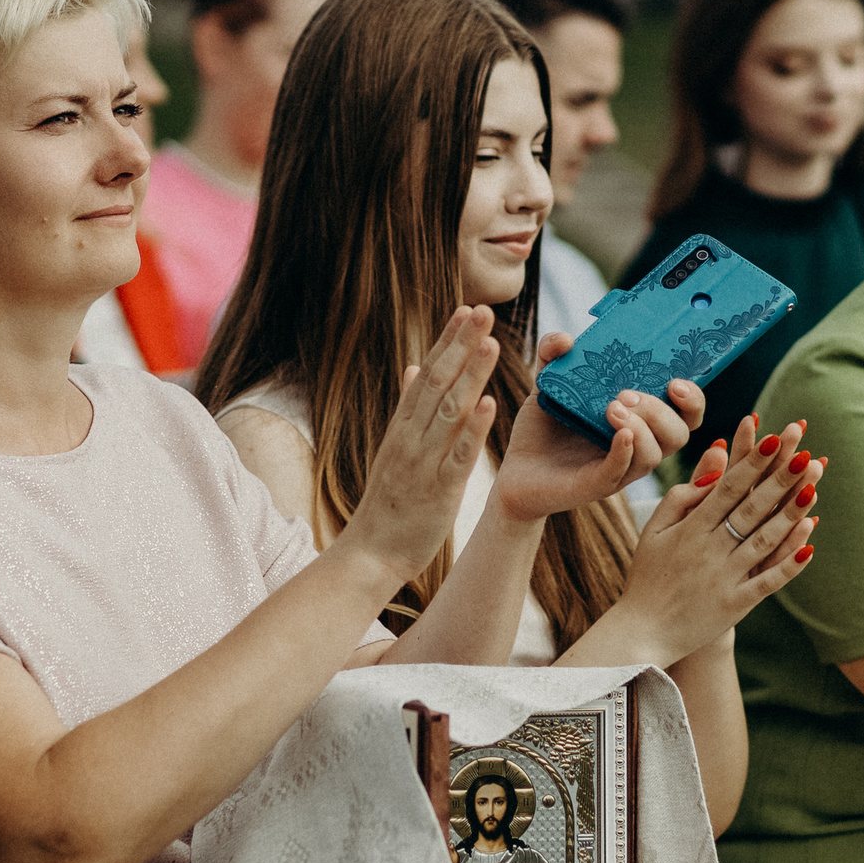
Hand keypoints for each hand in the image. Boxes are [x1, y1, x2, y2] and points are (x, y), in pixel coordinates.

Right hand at [344, 307, 502, 584]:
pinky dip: (473, 429)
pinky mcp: (438, 489)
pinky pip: (457, 455)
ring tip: (492, 343)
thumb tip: (414, 367)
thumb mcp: (394, 448)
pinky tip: (490, 404)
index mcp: (403, 426)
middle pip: (438, 382)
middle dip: (462, 344)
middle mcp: (411, 436)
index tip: (467, 308)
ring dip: (471, 375)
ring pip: (449, 411)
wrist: (371, 553)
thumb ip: (407, 408)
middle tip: (484, 309)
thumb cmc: (389, 503)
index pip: (428, 372)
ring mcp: (423, 461)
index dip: (448, 340)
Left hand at [495, 331, 701, 523]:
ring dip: (642, 428)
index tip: (676, 381)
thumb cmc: (542, 429)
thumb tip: (564, 338)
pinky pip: (623, 471)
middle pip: (679, 434)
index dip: (692, 398)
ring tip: (612, 408)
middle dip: (662, 411)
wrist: (513, 469)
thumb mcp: (548, 383)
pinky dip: (625, 450)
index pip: (685, 413)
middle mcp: (638, 446)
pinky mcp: (598, 485)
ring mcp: (621, 469)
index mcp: (640, 420)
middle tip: (627, 393)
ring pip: (655, 455)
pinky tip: (618, 433)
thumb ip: (553, 354)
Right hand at [601, 415, 818, 664]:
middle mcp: (709, 549)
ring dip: (791, 514)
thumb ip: (681, 497)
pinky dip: (789, 564)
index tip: (775, 438)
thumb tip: (714, 468)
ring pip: (764, 541)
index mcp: (690, 528)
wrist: (642, 631)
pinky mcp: (735, 604)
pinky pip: (767, 581)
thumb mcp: (654, 530)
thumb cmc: (648, 576)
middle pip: (752, 508)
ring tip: (814, 487)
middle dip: (780, 479)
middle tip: (805, 452)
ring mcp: (724, 577)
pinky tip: (810, 543)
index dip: (753, 462)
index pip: (728, 488)